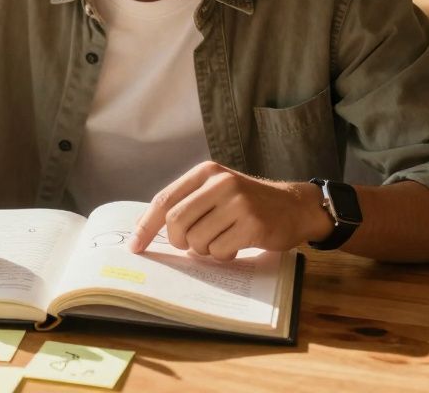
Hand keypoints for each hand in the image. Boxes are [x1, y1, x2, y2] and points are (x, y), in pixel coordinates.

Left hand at [128, 162, 332, 260]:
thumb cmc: (248, 202)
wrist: (293, 206)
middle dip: (178, 241)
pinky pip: (220, 251)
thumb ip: (186, 202)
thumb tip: (143, 227)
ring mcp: (238, 203)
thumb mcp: (216, 190)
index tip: (135, 245)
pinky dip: (222, 255)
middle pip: (176, 222)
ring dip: (204, 249)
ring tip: (220, 240)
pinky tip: (236, 245)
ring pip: (197, 240)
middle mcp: (220, 183)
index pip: (165, 200)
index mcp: (206, 172)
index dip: (146, 225)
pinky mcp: (253, 224)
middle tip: (191, 245)